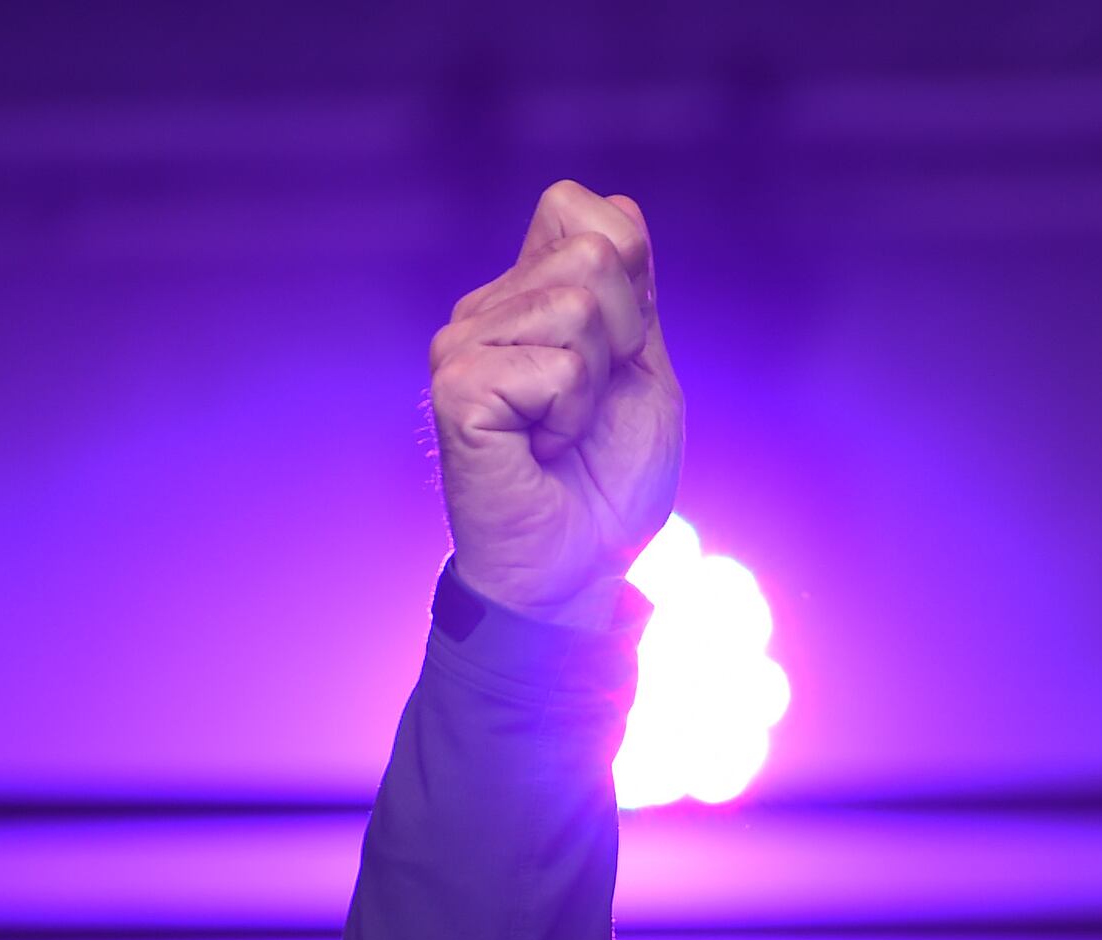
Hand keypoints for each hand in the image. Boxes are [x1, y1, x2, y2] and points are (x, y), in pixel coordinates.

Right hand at [431, 181, 683, 628]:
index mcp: (525, 297)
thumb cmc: (608, 483)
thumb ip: (634, 295)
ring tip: (564, 430)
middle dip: (625, 337)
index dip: (628, 277)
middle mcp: (484, 311)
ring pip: (576, 306)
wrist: (579, 570)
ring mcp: (462, 346)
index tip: (618, 358)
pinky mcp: (458, 388)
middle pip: (592, 253)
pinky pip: (557, 365)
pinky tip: (541, 450)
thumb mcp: (643, 373)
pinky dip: (572, 415)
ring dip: (597, 384)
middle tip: (592, 406)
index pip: (579, 208)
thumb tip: (621, 210)